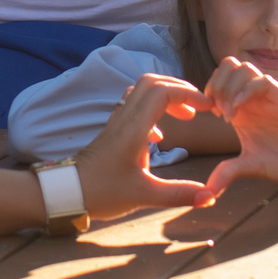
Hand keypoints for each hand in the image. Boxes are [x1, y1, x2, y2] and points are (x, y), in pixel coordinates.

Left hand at [69, 76, 222, 220]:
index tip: (207, 108)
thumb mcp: (144, 195)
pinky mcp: (112, 132)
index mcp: (134, 128)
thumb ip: (179, 194)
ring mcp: (116, 123)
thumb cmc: (102, 192)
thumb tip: (210, 196)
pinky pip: (134, 107)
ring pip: (142, 92)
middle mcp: (124, 119)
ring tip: (185, 117)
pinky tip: (159, 136)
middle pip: (152, 83)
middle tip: (199, 108)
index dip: (188, 93)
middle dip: (179, 89)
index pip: (162, 92)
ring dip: (166, 97)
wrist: (67, 193)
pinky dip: (152, 110)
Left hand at [199, 57, 277, 197]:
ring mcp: (268, 98)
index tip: (206, 114)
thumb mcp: (251, 166)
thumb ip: (229, 172)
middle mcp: (252, 99)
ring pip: (242, 67)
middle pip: (227, 66)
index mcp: (241, 110)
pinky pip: (261, 80)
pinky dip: (245, 91)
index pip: (218, 80)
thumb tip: (208, 192)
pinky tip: (239, 113)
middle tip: (216, 111)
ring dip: (229, 87)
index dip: (207, 91)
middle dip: (215, 83)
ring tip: (228, 115)